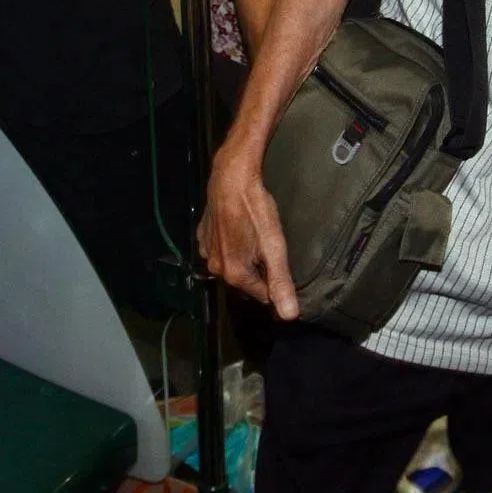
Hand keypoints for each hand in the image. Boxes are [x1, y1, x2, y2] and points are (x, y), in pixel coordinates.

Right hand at [197, 144, 299, 320]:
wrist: (230, 177)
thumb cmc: (255, 209)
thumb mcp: (274, 246)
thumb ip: (281, 281)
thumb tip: (290, 316)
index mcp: (234, 275)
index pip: (263, 296)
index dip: (276, 285)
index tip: (282, 266)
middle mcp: (216, 269)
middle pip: (246, 282)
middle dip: (259, 273)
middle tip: (270, 249)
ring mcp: (206, 252)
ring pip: (232, 266)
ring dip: (244, 260)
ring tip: (255, 239)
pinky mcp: (202, 237)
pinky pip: (220, 251)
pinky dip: (230, 246)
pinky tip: (239, 230)